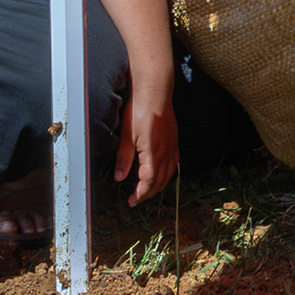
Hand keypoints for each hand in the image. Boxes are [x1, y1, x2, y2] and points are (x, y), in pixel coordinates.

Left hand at [118, 81, 180, 202]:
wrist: (155, 92)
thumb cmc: (139, 110)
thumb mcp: (126, 135)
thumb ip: (124, 158)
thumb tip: (120, 178)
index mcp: (153, 152)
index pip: (149, 182)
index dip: (141, 194)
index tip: (131, 201)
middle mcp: (166, 152)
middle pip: (160, 181)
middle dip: (148, 193)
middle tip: (136, 199)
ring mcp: (172, 146)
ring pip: (169, 174)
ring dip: (158, 185)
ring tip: (146, 190)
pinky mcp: (174, 141)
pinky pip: (174, 163)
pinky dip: (167, 174)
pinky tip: (160, 173)